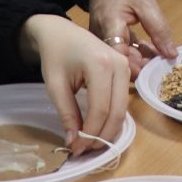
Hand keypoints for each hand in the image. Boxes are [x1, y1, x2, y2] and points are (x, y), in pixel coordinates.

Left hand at [19, 14, 131, 154]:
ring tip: (89, 142)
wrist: (60, 32)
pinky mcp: (126, 71)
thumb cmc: (55, 55)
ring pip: (122, 110)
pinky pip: (122, 102)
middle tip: (83, 149)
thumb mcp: (55, 85)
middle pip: (117, 111)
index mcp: (100, 65)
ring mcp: (126, 67)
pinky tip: (97, 129)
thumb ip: (66, 113)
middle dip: (101, 136)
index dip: (89, 132)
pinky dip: (111, 118)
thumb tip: (74, 142)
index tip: (75, 148)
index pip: (100, 108)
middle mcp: (120, 65)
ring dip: (108, 130)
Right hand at [88, 0, 175, 74]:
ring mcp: (100, 33)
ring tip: (157, 60)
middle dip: (138, 66)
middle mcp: (100, 34)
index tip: (153, 72)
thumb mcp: (146, 2)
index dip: (135, 68)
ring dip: (137, 58)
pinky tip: (148, 51)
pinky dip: (132, 49)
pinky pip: (118, 45)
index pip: (119, 57)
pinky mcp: (104, 31)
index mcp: (109, 25)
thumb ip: (159, 29)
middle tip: (159, 69)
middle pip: (117, 59)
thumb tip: (171, 54)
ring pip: (119, 54)